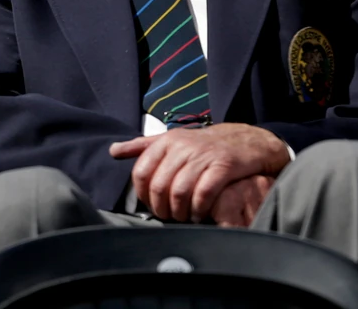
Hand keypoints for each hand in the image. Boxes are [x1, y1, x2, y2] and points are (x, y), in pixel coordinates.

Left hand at [109, 123, 289, 222]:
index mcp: (165, 141)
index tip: (151, 204)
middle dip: (161, 208)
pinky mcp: (223, 166)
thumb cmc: (201, 145)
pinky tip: (200, 214)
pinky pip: (204, 193)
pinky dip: (199, 209)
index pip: (142, 172)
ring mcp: (203, 156)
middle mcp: (182, 147)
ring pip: (180, 191)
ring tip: (183, 217)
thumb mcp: (170, 139)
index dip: (143, 194)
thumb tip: (113, 151)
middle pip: (159, 185)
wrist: (243, 140)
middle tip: (168, 216)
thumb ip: (141, 146)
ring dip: (179, 211)